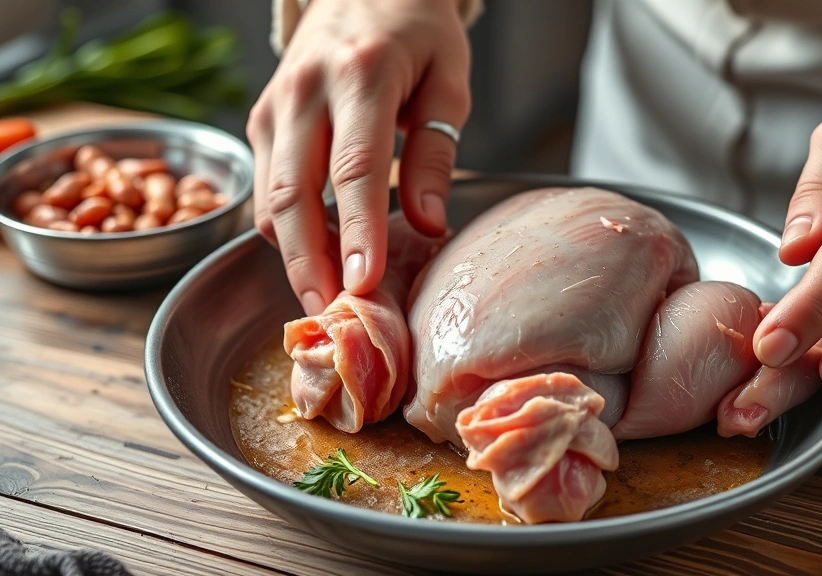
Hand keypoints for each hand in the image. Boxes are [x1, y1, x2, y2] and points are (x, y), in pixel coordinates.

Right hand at [247, 0, 469, 313]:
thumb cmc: (414, 33)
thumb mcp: (447, 80)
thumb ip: (435, 152)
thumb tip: (426, 226)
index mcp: (360, 76)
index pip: (354, 171)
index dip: (358, 235)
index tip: (364, 288)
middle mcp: (304, 91)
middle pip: (294, 194)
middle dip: (310, 263)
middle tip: (331, 317)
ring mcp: (274, 105)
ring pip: (269, 199)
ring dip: (294, 254)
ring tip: (327, 298)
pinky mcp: (261, 118)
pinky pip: (265, 187)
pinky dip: (286, 228)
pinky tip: (318, 255)